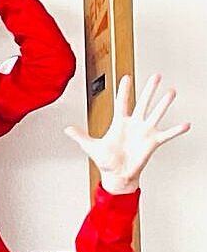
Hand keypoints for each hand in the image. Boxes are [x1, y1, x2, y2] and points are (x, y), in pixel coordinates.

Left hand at [65, 73, 189, 194]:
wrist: (117, 175)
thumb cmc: (106, 161)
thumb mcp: (91, 147)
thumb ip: (80, 136)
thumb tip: (66, 129)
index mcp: (120, 123)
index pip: (122, 102)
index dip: (124, 90)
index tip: (126, 77)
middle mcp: (135, 124)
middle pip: (143, 102)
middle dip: (149, 89)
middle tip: (156, 76)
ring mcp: (145, 131)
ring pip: (156, 113)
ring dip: (163, 104)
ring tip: (171, 92)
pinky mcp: (153, 142)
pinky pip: (167, 134)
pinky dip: (176, 130)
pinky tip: (186, 125)